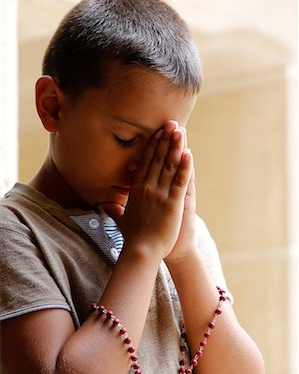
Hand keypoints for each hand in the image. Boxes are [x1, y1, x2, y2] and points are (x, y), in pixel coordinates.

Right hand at [119, 125, 191, 258]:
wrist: (141, 250)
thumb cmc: (132, 237)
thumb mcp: (120, 220)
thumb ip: (113, 210)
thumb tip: (101, 207)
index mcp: (136, 190)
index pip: (145, 163)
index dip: (152, 146)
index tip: (157, 132)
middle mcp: (147, 188)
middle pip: (156, 159)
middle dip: (164, 139)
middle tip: (170, 122)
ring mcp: (160, 194)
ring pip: (168, 165)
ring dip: (175, 146)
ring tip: (180, 130)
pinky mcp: (172, 203)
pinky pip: (179, 180)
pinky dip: (184, 166)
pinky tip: (189, 153)